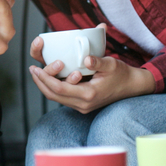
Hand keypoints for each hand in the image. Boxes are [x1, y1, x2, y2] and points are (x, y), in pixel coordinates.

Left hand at [29, 52, 155, 113]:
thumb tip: (85, 59)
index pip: (59, 89)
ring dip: (45, 86)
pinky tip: (48, 78)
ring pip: (56, 98)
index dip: (45, 79)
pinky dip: (53, 88)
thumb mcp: (112, 64)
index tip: (36, 68)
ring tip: (36, 73)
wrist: (132, 87)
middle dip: (40, 82)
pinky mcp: (82, 104)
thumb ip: (99, 62)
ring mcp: (82, 106)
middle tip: (32, 69)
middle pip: (53, 95)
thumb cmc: (122, 74)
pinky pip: (63, 98)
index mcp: (89, 94)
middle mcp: (83, 104)